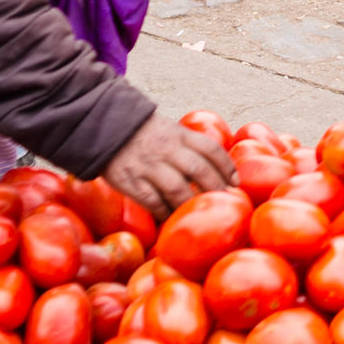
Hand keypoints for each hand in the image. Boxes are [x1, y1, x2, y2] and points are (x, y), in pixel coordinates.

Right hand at [101, 113, 234, 216]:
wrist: (108, 125)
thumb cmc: (148, 134)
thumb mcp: (173, 131)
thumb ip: (192, 148)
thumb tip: (220, 171)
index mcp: (180, 135)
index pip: (210, 149)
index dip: (226, 166)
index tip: (235, 182)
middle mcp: (167, 149)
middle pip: (198, 169)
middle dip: (214, 188)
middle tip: (223, 203)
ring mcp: (148, 165)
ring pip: (176, 188)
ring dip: (191, 204)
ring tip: (199, 214)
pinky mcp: (130, 180)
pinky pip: (151, 200)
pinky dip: (164, 212)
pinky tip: (171, 219)